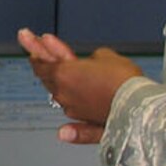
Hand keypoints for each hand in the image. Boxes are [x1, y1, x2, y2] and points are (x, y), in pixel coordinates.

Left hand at [16, 28, 143, 143]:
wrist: (138, 106)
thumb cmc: (123, 79)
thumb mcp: (106, 56)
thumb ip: (91, 60)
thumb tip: (91, 66)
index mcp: (64, 74)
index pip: (42, 61)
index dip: (35, 48)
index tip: (28, 37)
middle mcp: (63, 93)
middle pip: (46, 75)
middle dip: (38, 56)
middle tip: (27, 39)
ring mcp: (72, 108)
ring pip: (57, 91)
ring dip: (53, 77)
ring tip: (54, 66)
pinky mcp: (85, 120)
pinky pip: (71, 112)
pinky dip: (66, 103)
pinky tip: (62, 129)